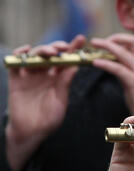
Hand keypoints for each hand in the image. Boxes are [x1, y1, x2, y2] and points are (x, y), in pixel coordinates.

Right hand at [6, 35, 86, 170]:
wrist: (30, 132)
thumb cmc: (49, 118)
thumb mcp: (60, 99)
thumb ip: (65, 82)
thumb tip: (75, 65)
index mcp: (59, 78)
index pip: (67, 59)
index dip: (73, 47)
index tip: (81, 39)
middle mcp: (46, 73)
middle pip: (51, 54)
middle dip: (56, 47)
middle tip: (62, 47)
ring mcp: (30, 75)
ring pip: (35, 55)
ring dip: (41, 50)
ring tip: (49, 52)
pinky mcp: (16, 79)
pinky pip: (15, 63)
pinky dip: (19, 54)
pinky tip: (25, 51)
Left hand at [90, 34, 133, 114]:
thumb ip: (130, 70)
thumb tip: (115, 62)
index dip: (123, 38)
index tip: (110, 42)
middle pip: (133, 41)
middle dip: (115, 38)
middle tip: (100, 42)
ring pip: (123, 52)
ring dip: (107, 46)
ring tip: (94, 44)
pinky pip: (117, 68)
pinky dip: (105, 63)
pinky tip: (95, 63)